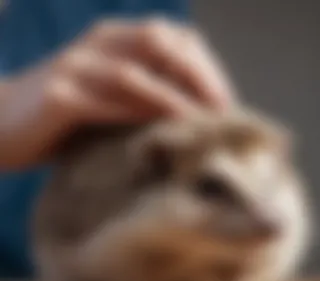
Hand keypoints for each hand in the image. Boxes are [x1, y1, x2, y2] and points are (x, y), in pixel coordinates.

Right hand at [0, 17, 234, 168]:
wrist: (2, 123)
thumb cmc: (67, 115)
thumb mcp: (109, 94)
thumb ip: (143, 92)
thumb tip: (194, 112)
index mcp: (114, 37)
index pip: (175, 37)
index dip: (206, 67)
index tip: (226, 101)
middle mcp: (96, 43)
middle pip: (161, 44)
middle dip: (198, 78)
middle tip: (221, 113)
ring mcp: (74, 67)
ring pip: (134, 74)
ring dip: (173, 101)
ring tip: (201, 126)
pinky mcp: (56, 98)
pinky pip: (105, 104)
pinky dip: (136, 117)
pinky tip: (159, 133)